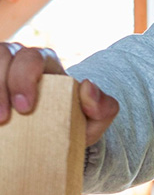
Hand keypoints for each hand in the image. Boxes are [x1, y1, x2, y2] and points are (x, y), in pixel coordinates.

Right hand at [0, 42, 119, 144]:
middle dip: (1, 85)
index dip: (24, 79)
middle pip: (3, 56)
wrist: (50, 139)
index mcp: (45, 63)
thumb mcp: (92, 121)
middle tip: (4, 119)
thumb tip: (88, 86)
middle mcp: (17, 59)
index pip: (33, 58)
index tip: (25, 108)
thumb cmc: (70, 124)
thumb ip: (103, 107)